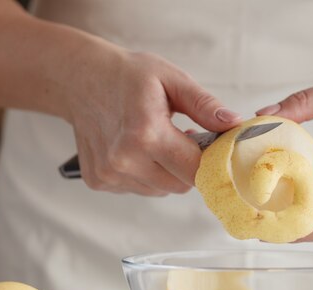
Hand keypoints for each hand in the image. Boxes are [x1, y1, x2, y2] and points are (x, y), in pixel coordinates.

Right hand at [65, 41, 241, 194]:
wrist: (80, 79)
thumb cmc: (127, 76)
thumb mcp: (171, 79)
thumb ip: (204, 105)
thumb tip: (232, 125)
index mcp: (146, 133)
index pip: (197, 169)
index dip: (210, 159)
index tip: (210, 144)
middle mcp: (124, 160)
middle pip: (181, 185)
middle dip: (188, 166)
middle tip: (181, 138)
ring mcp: (109, 174)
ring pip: (161, 190)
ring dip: (166, 172)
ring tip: (156, 141)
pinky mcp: (99, 181)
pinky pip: (139, 189)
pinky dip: (145, 174)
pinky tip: (136, 150)